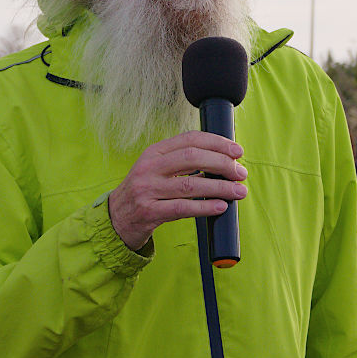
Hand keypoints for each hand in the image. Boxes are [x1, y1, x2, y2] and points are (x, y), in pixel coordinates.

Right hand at [107, 131, 247, 250]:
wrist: (116, 218)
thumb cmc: (144, 192)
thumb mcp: (156, 168)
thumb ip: (181, 161)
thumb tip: (222, 159)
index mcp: (154, 152)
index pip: (189, 139)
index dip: (217, 143)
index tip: (237, 151)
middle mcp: (149, 168)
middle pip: (192, 158)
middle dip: (222, 163)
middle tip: (240, 172)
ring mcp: (148, 190)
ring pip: (191, 184)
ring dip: (220, 187)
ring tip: (239, 191)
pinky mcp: (149, 212)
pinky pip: (183, 208)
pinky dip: (205, 206)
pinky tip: (221, 206)